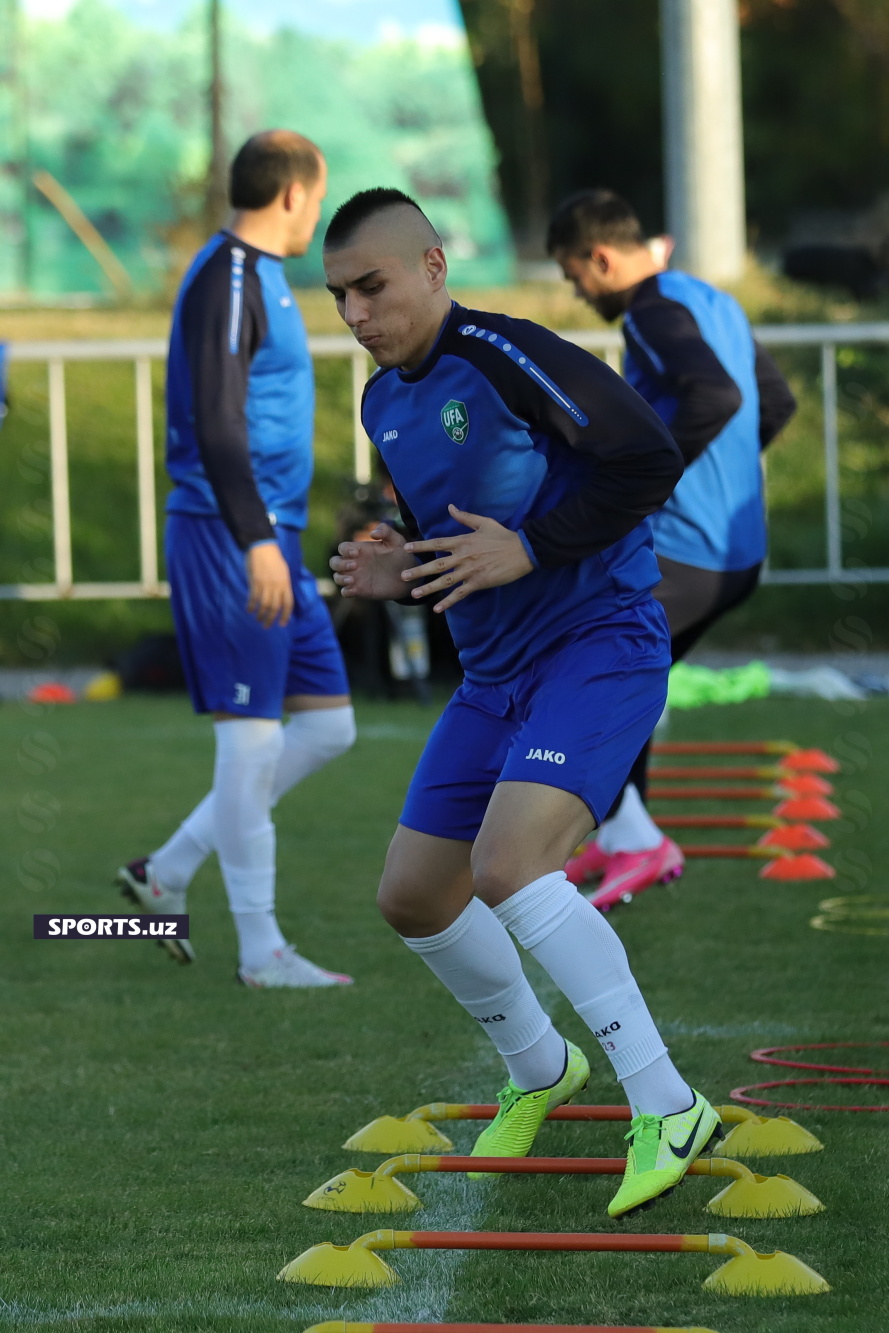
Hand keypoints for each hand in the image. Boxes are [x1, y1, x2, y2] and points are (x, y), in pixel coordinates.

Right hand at [246, 541, 293, 627]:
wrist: (263, 548)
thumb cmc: (274, 559)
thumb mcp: (284, 572)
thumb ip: (284, 585)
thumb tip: (281, 599)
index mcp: (286, 584)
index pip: (288, 604)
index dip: (285, 616)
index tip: (281, 624)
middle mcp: (277, 586)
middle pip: (275, 607)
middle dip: (271, 619)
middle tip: (266, 626)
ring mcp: (266, 585)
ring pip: (264, 605)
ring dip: (260, 614)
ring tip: (258, 619)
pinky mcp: (255, 582)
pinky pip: (253, 598)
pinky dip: (251, 605)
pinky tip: (249, 610)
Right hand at [330, 523, 418, 599]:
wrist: (409, 577)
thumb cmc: (402, 556)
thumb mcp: (397, 541)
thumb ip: (386, 531)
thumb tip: (372, 534)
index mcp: (361, 550)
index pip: (342, 547)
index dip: (345, 550)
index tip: (356, 553)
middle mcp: (355, 563)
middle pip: (334, 562)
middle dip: (340, 564)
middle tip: (355, 566)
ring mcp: (357, 577)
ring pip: (337, 577)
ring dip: (340, 578)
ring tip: (352, 580)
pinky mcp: (360, 590)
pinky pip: (345, 592)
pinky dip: (346, 591)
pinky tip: (355, 589)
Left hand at [400, 504, 533, 612]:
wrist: (522, 551)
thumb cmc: (503, 536)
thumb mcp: (484, 522)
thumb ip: (465, 517)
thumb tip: (450, 507)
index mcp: (463, 542)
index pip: (437, 543)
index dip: (421, 546)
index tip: (407, 548)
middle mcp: (463, 557)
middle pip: (436, 565)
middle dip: (419, 571)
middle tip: (403, 576)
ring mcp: (470, 571)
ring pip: (445, 581)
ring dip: (429, 588)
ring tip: (414, 594)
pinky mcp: (478, 583)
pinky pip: (460, 594)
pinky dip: (448, 602)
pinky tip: (438, 609)